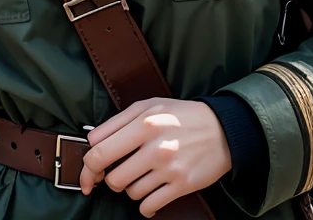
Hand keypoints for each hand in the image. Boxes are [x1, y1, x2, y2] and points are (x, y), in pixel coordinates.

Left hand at [79, 98, 230, 215]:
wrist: (224, 129)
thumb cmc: (182, 116)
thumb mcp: (149, 106)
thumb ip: (117, 122)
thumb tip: (91, 143)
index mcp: (143, 123)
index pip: (98, 152)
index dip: (87, 167)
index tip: (90, 175)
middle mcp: (155, 145)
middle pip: (113, 178)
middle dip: (112, 179)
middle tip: (123, 173)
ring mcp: (169, 167)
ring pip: (130, 193)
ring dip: (133, 188)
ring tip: (145, 176)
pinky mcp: (181, 184)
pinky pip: (148, 206)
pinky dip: (146, 205)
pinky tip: (152, 194)